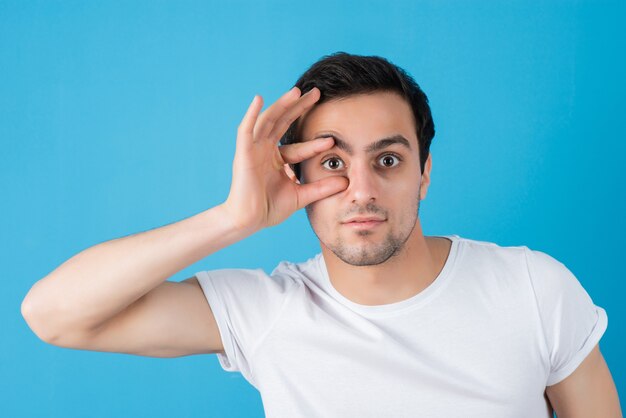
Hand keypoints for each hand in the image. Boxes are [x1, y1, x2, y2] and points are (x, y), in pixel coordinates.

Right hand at [223, 86, 348, 231]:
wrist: (249, 221)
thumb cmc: (269, 209)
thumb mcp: (302, 195)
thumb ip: (321, 188)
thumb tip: (346, 182)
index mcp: (277, 159)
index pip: (298, 145)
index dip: (315, 142)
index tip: (333, 138)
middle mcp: (265, 150)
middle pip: (283, 122)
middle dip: (299, 108)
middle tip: (317, 93)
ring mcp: (254, 150)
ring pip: (268, 121)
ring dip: (281, 105)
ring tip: (297, 91)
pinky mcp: (243, 153)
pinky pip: (246, 130)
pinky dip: (251, 114)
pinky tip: (259, 99)